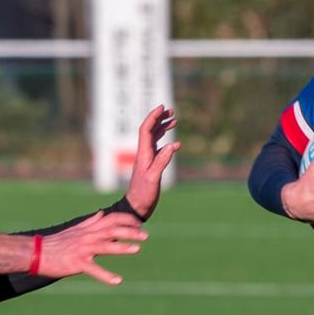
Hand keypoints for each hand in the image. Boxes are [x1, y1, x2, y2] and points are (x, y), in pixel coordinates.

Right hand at [37, 209, 146, 284]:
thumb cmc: (57, 243)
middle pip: (112, 231)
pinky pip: (94, 270)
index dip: (126, 220)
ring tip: (136, 249)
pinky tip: (118, 281)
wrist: (36, 253)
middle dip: (130, 232)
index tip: (139, 224)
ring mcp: (82, 250)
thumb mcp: (75, 230)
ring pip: (105, 247)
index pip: (111, 219)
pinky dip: (106, 275)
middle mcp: (87, 237)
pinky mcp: (77, 263)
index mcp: (88, 229)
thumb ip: (90, 222)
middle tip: (145, 236)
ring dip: (122, 248)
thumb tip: (101, 213)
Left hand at [120, 105, 179, 220]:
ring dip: (163, 128)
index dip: (153, 117)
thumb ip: (162, 161)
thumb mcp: (153, 178)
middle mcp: (144, 154)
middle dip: (159, 119)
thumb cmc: (143, 194)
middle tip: (170, 111)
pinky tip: (176, 145)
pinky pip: (159, 150)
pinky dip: (167, 143)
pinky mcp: (151, 167)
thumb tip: (173, 146)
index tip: (161, 107)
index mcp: (143, 154)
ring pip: (154, 139)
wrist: (136, 206)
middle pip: (150, 131)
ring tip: (174, 121)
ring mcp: (147, 160)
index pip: (146, 130)